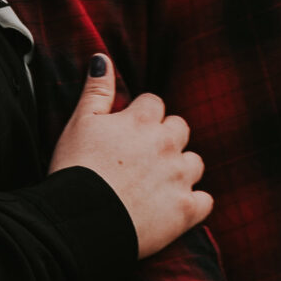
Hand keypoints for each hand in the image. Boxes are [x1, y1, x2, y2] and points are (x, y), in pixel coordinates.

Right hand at [50, 54, 211, 258]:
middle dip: (166, 138)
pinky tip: (176, 207)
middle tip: (143, 157)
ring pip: (195, 162)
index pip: (154, 103)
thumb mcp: (79, 122)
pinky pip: (205, 201)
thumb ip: (96, 89)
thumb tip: (102, 58)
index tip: (127, 132)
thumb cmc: (76, 170)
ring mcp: (178, 178)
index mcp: (142, 120)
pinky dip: (194, 203)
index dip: (140, 116)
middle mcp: (166, 144)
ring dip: (182, 168)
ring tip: (159, 182)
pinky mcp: (185, 211)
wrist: (79, 222)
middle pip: (180, 128)